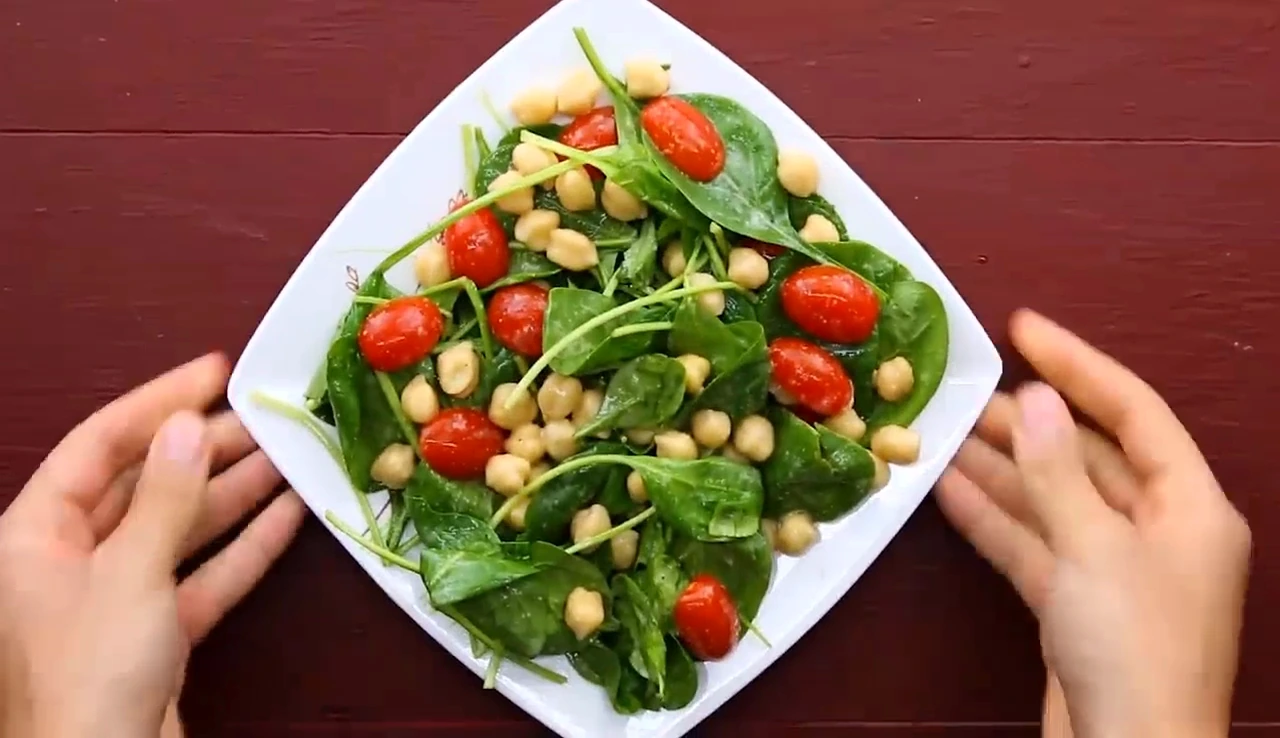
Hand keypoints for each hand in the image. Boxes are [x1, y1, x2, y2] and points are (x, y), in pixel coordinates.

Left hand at [0, 354, 305, 736]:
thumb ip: (165, 498)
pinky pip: (202, 576)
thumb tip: (189, 426)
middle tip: (266, 416)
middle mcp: (70, 559)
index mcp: (35, 534)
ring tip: (290, 456)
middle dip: (206, 449)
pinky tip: (289, 516)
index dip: (156, 403)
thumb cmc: (91, 674)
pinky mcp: (155, 635)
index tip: (215, 372)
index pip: (98, 445)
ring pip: (180, 529)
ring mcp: (115, 598)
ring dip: (235, 494)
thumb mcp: (129, 573)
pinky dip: (244, 548)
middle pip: (145, 485)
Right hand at [936, 309, 1249, 737]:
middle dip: (1028, 423)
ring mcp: (1114, 571)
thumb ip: (1057, 472)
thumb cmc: (1134, 649)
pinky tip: (946, 490)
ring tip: (943, 433)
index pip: (1134, 412)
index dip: (1079, 364)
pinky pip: (1033, 545)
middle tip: (965, 391)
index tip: (1021, 328)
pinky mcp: (1076, 608)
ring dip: (1001, 469)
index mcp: (1191, 506)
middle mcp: (1157, 531)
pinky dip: (993, 519)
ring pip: (1052, 501)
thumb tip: (1036, 399)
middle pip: (1088, 456)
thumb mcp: (1095, 549)